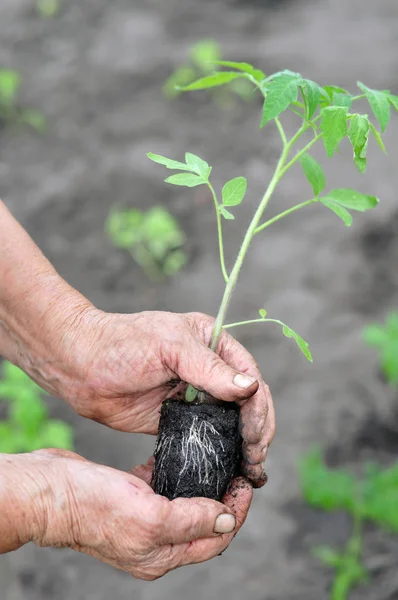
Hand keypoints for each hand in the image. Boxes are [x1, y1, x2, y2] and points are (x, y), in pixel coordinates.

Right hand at [20, 449, 251, 579]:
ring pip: (185, 502)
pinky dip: (176, 470)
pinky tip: (182, 452)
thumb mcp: (150, 516)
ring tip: (218, 460)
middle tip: (237, 470)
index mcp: (161, 555)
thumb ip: (191, 520)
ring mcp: (142, 518)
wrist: (48, 491)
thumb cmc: (92, 507)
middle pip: (203, 522)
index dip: (236, 512)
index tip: (246, 483)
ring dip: (204, 484)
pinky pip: (162, 484)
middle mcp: (154, 541)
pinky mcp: (130, 496)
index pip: (215, 539)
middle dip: (225, 498)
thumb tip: (227, 521)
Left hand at [53, 310, 274, 485]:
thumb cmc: (121, 343)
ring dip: (245, 445)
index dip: (258, 406)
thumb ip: (209, 367)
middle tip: (256, 459)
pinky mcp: (179, 418)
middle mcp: (209, 368)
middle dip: (258, 430)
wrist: (79, 366)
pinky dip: (221, 452)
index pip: (249, 375)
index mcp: (213, 342)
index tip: (255, 435)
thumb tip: (251, 386)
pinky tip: (231, 469)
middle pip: (247, 401)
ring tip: (252, 471)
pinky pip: (207, 436)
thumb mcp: (169, 347)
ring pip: (232, 421)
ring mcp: (195, 395)